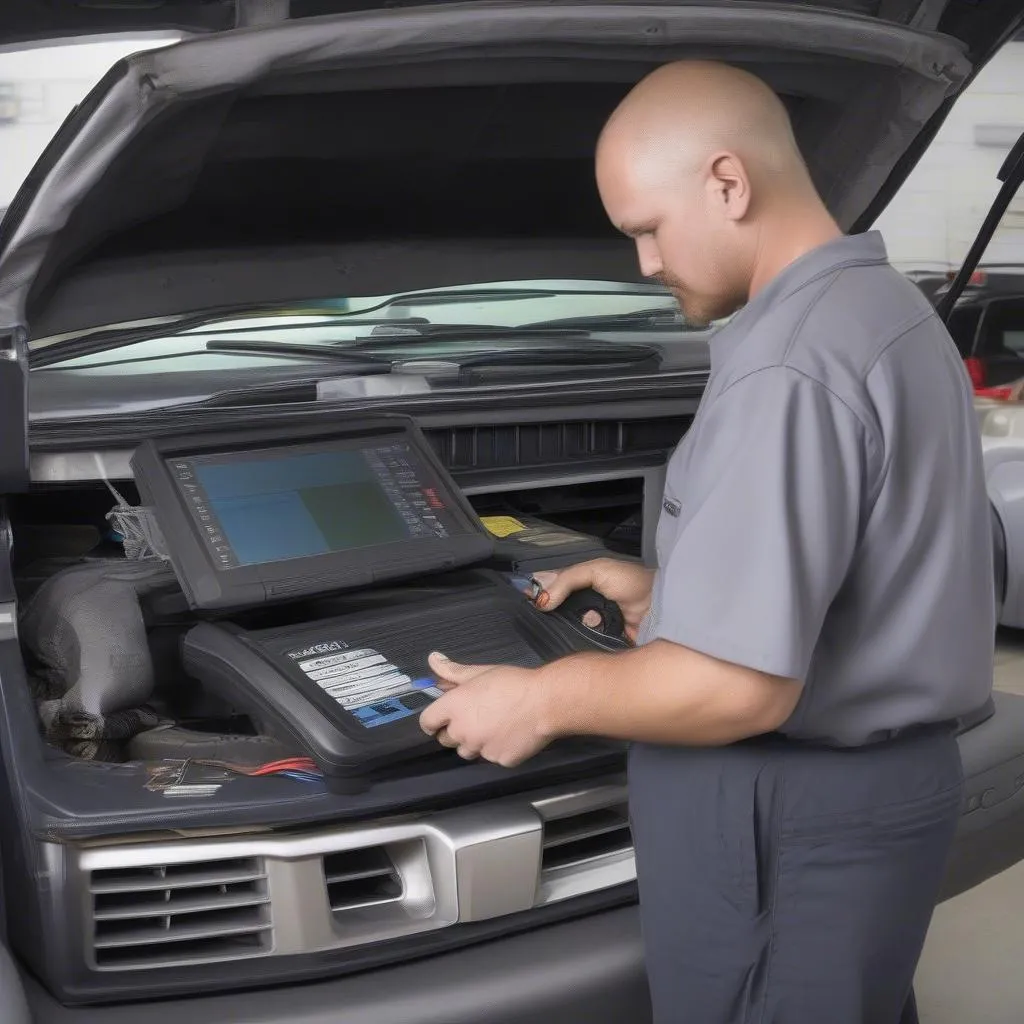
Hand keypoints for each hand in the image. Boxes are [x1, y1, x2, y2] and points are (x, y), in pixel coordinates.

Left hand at [419, 652, 553, 766]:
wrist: (545, 703)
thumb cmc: (513, 683)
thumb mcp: (480, 672)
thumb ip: (452, 671)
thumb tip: (432, 659)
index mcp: (454, 707)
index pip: (427, 722)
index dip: (433, 720)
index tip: (442, 717)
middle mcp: (463, 731)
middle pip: (446, 739)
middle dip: (455, 730)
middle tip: (475, 716)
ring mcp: (481, 749)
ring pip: (468, 751)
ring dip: (474, 742)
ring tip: (494, 725)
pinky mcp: (499, 760)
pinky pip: (491, 757)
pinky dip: (497, 748)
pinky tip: (510, 734)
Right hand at [532, 557, 653, 642]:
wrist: (662, 607)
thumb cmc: (633, 582)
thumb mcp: (597, 570)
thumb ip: (566, 579)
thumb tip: (541, 599)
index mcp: (583, 583)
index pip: (553, 588)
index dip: (539, 593)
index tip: (527, 598)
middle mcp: (585, 604)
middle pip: (556, 611)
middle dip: (553, 611)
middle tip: (548, 610)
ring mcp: (592, 624)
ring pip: (567, 628)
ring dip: (572, 623)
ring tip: (590, 615)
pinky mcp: (600, 643)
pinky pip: (581, 643)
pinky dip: (585, 637)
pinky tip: (597, 628)